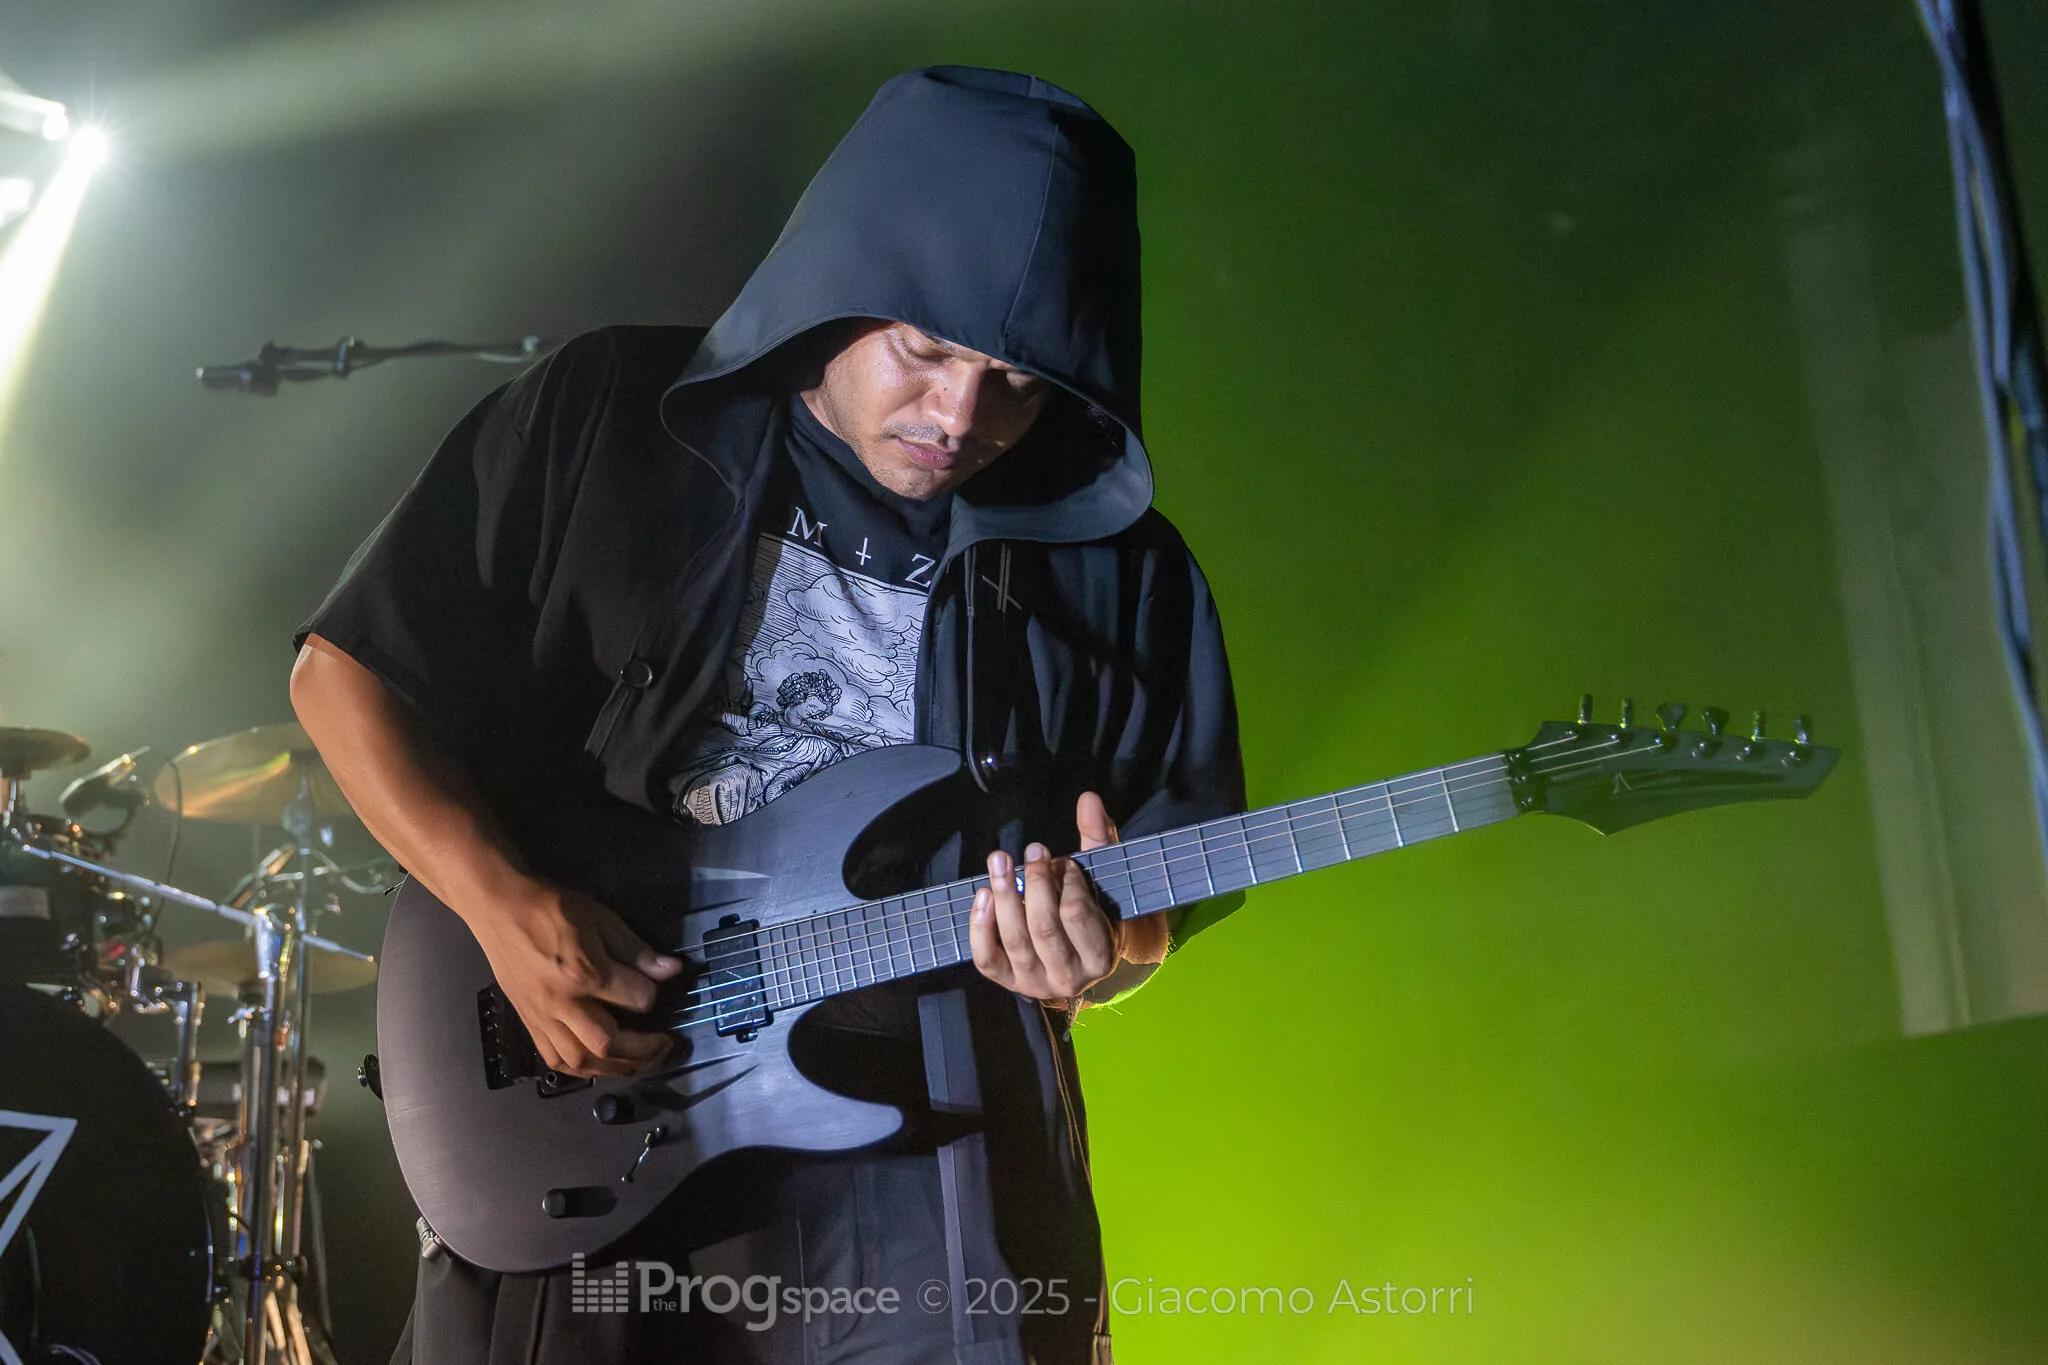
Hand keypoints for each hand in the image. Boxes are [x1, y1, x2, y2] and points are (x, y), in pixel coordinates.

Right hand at [470, 881, 683, 1077]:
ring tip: (638, 1062)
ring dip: (615, 1068)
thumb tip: (671, 970)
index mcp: (585, 972)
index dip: (654, 996)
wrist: (499, 908)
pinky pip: (554, 1059)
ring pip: (581, 1060)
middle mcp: (563, 1003)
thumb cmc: (551, 908)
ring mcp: (542, 1017)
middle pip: (608, 1045)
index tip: (658, 988)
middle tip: (664, 1046)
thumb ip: (637, 950)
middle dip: (643, 1051)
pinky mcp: (528, 1022)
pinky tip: (598, 1065)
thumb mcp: (602, 919)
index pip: (637, 999)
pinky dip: (580, 1069)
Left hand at [969, 791, 1163, 1000]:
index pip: (1078, 914)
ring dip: (1004, 895)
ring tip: (999, 860)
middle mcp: (1069, 978)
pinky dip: (980, 926)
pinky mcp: (1008, 982)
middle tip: (1033, 851)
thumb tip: (1088, 799)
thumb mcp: (1103, 879)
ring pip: (1014, 940)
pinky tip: (982, 894)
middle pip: (1044, 927)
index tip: (1063, 861)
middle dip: (1035, 883)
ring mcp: (1035, 983)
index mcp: (1100, 956)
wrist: (1081, 957)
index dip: (1067, 882)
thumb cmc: (1094, 911)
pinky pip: (986, 958)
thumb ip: (1098, 839)